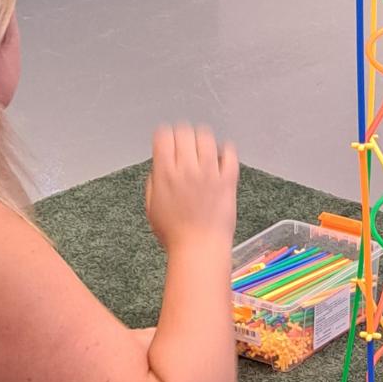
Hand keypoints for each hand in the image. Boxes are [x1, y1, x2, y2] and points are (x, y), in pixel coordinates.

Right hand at [146, 124, 237, 251]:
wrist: (200, 249)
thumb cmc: (175, 235)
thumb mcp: (152, 208)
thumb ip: (155, 182)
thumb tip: (160, 167)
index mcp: (165, 174)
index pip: (164, 136)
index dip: (165, 134)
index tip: (167, 139)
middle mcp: (187, 169)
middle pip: (185, 132)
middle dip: (183, 134)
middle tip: (185, 142)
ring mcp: (209, 173)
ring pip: (207, 138)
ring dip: (203, 138)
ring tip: (204, 146)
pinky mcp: (228, 180)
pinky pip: (230, 154)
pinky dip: (226, 150)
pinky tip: (222, 155)